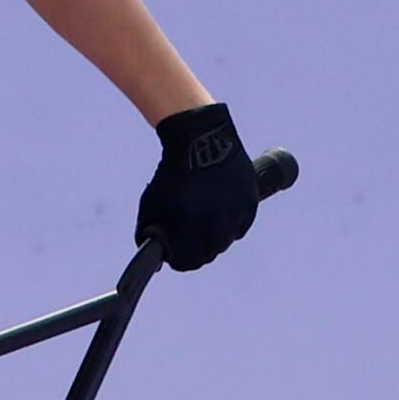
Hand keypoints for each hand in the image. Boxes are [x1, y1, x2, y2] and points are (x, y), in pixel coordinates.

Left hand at [134, 100, 262, 271]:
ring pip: (226, 241)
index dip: (181, 262)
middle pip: (210, 253)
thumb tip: (157, 262)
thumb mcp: (152, 202)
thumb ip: (149, 232)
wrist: (200, 137)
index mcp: (191, 219)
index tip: (176, 258)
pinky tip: (218, 218)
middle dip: (198, 253)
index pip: (189, 259)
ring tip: (203, 228)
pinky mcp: (250, 200)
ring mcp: (236, 209)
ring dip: (214, 240)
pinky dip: (230, 227)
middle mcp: (217, 217)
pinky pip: (240, 227)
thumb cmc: (171, 172)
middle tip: (189, 245)